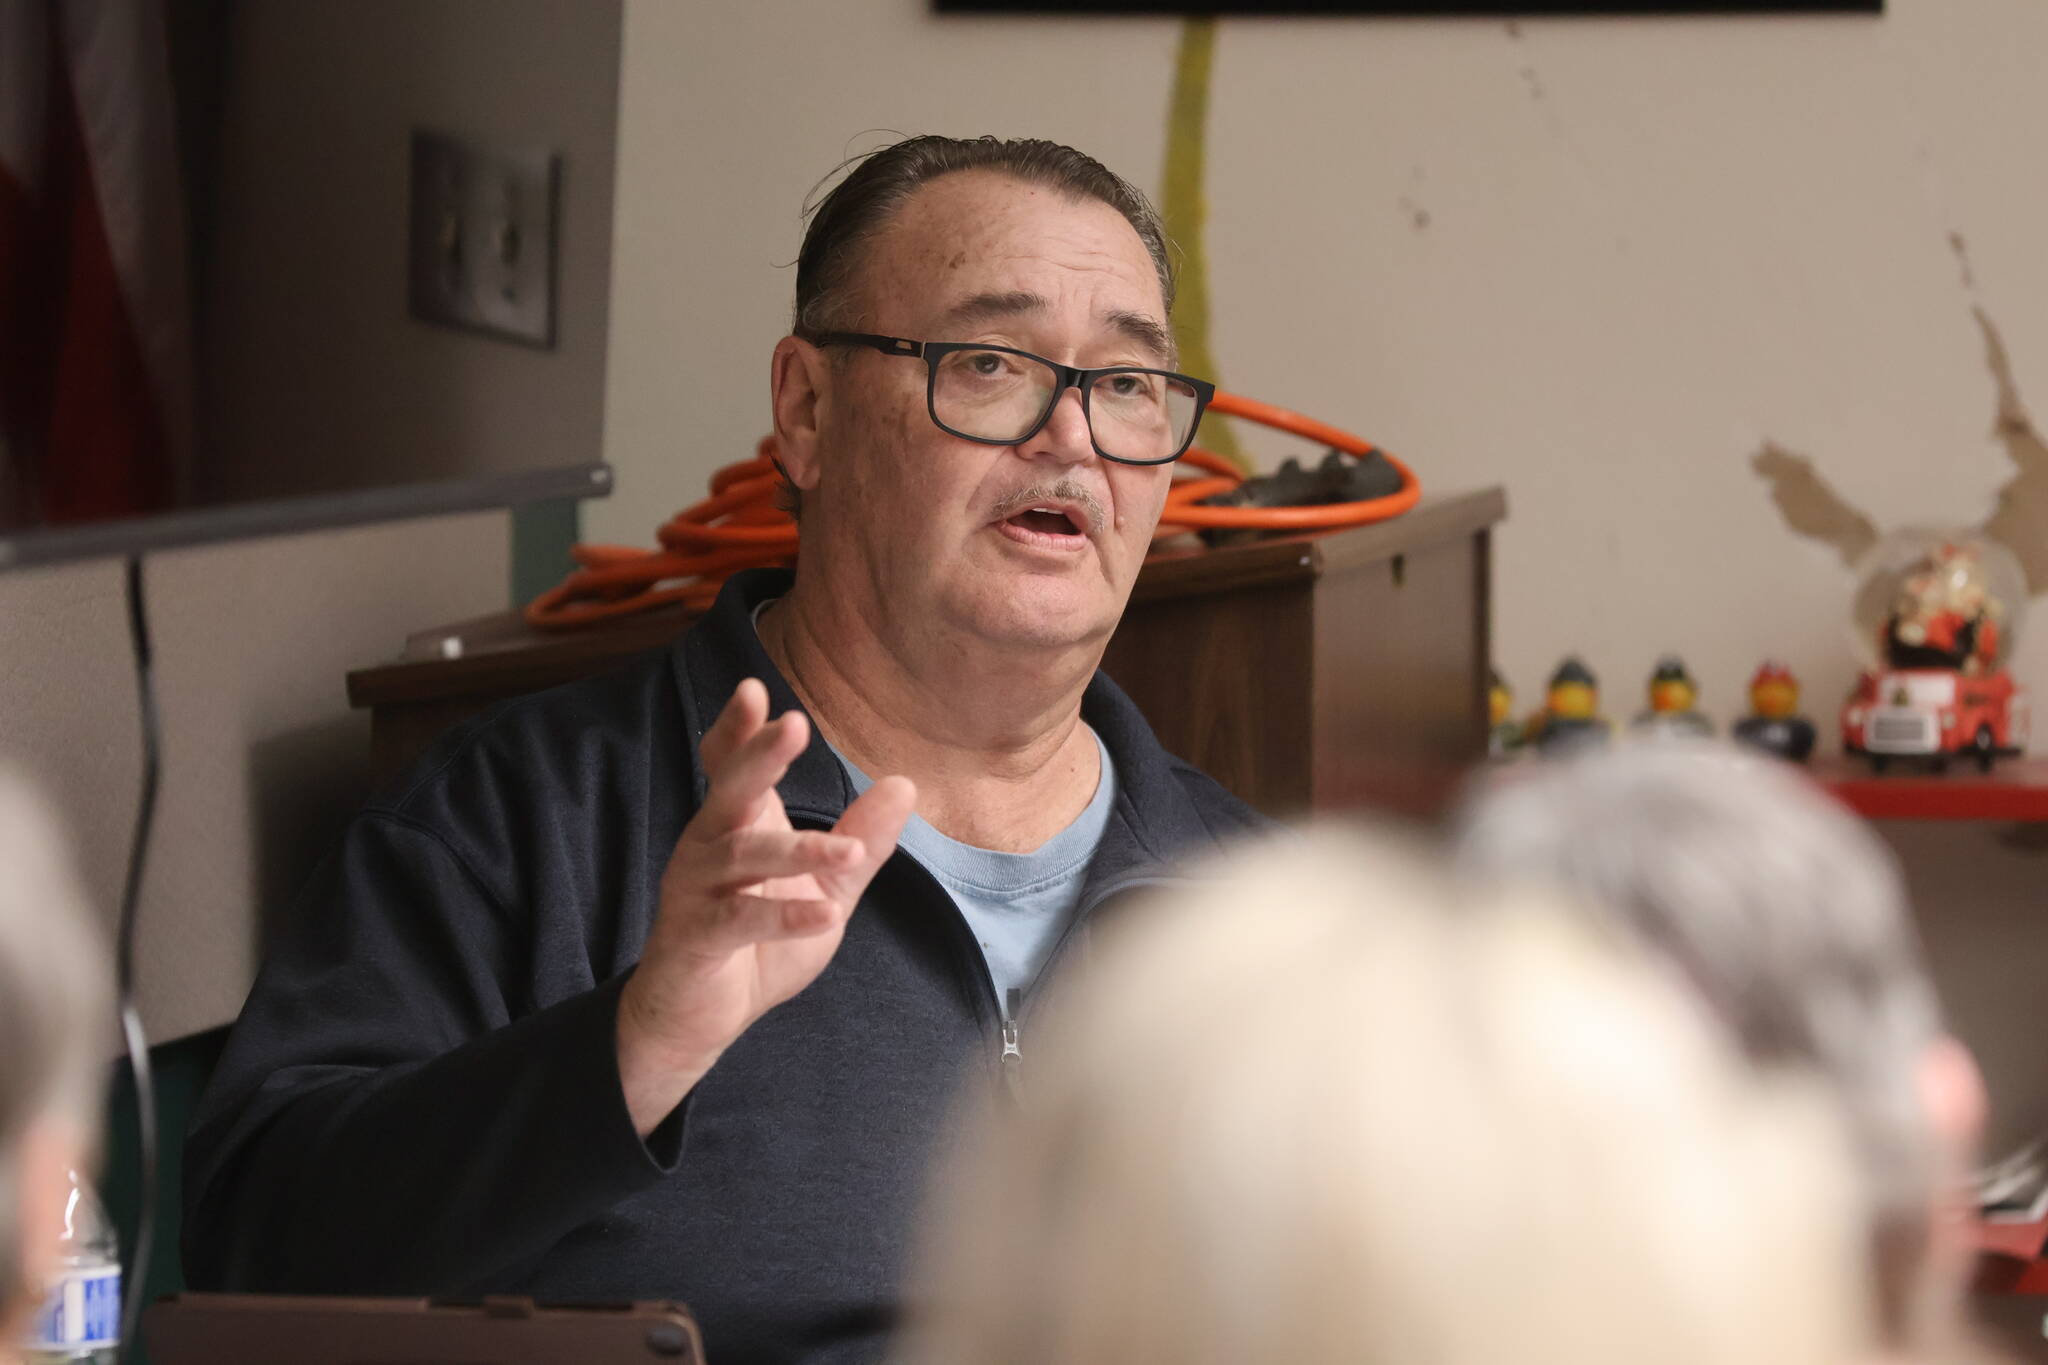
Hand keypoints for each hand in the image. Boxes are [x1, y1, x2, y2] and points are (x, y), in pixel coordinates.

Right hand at [615, 679, 914, 1136]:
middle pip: (729, 791)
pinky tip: (825, 916)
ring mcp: (695, 892)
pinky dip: (782, 917)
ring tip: (848, 855)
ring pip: (739, 856)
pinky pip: (737, 921)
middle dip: (758, 757)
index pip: (730, 765)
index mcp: (737, 827)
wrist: (700, 1019)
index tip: (754, 690)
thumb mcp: (825, 891)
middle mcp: (708, 847)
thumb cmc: (756, 945)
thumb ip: (861, 843)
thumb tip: (904, 784)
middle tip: (792, 724)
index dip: (738, 729)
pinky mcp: (695, 939)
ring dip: (796, 852)